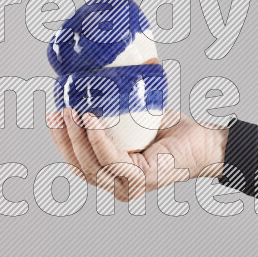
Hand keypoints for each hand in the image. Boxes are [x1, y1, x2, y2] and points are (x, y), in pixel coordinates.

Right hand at [48, 108, 228, 201]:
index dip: (61, 141)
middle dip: (64, 139)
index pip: (77, 163)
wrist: (204, 140)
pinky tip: (92, 122)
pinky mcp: (142, 179)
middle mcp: (118, 185)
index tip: (53, 115)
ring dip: (77, 138)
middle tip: (59, 111)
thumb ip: (115, 107)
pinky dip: (98, 140)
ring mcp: (129, 186)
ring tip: (72, 112)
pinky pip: (112, 160)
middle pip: (79, 167)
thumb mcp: (135, 118)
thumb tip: (100, 70)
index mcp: (112, 175)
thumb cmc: (172, 132)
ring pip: (91, 165)